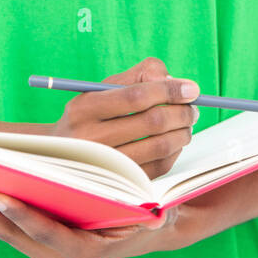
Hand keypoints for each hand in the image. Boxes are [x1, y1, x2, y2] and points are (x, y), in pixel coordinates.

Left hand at [0, 183, 185, 257]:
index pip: (47, 233)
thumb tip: (160, 213)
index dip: (22, 215)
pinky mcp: (31, 239)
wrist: (144, 229)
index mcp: (84, 251)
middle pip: (9, 232)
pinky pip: (1, 224)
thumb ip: (154, 213)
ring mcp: (40, 251)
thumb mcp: (155, 213)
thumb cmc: (148, 214)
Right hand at [51, 54, 200, 177]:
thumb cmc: (91, 114)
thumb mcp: (104, 87)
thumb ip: (139, 74)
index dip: (168, 91)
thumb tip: (172, 81)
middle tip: (193, 108)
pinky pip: (159, 167)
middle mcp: (91, 138)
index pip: (135, 96)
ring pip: (159, 146)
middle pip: (152, 122)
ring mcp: (106, 165)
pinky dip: (175, 151)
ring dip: (182, 132)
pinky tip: (175, 141)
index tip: (192, 89)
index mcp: (84, 108)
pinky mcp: (121, 183)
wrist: (63, 154)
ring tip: (187, 123)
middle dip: (182, 112)